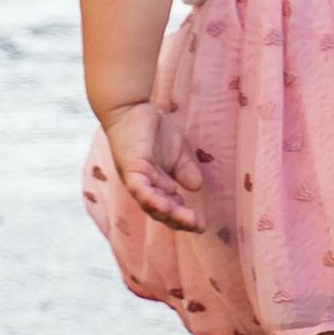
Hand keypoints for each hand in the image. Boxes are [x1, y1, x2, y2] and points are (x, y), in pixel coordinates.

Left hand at [100, 100, 207, 232]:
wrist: (132, 108)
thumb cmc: (153, 130)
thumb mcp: (178, 153)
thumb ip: (186, 170)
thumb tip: (196, 188)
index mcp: (157, 186)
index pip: (171, 208)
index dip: (185, 218)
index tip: (203, 224)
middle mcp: (145, 188)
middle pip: (161, 213)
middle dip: (180, 221)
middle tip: (199, 226)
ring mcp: (136, 180)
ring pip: (150, 205)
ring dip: (169, 215)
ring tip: (187, 220)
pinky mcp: (131, 169)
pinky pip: (140, 190)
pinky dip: (152, 200)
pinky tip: (166, 206)